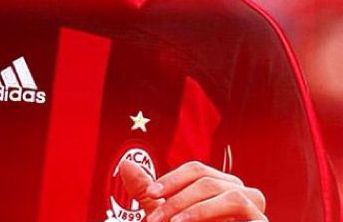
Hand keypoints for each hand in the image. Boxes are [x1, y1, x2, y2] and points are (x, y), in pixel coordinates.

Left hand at [120, 159, 267, 221]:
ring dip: (191, 207)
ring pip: (222, 190)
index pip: (196, 169)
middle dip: (175, 196)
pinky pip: (239, 206)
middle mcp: (241, 194)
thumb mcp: (170, 221)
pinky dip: (207, 213)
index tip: (150, 194)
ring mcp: (256, 210)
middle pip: (206, 177)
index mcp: (220, 188)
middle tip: (153, 219)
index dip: (171, 178)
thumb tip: (126, 165)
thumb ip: (150, 196)